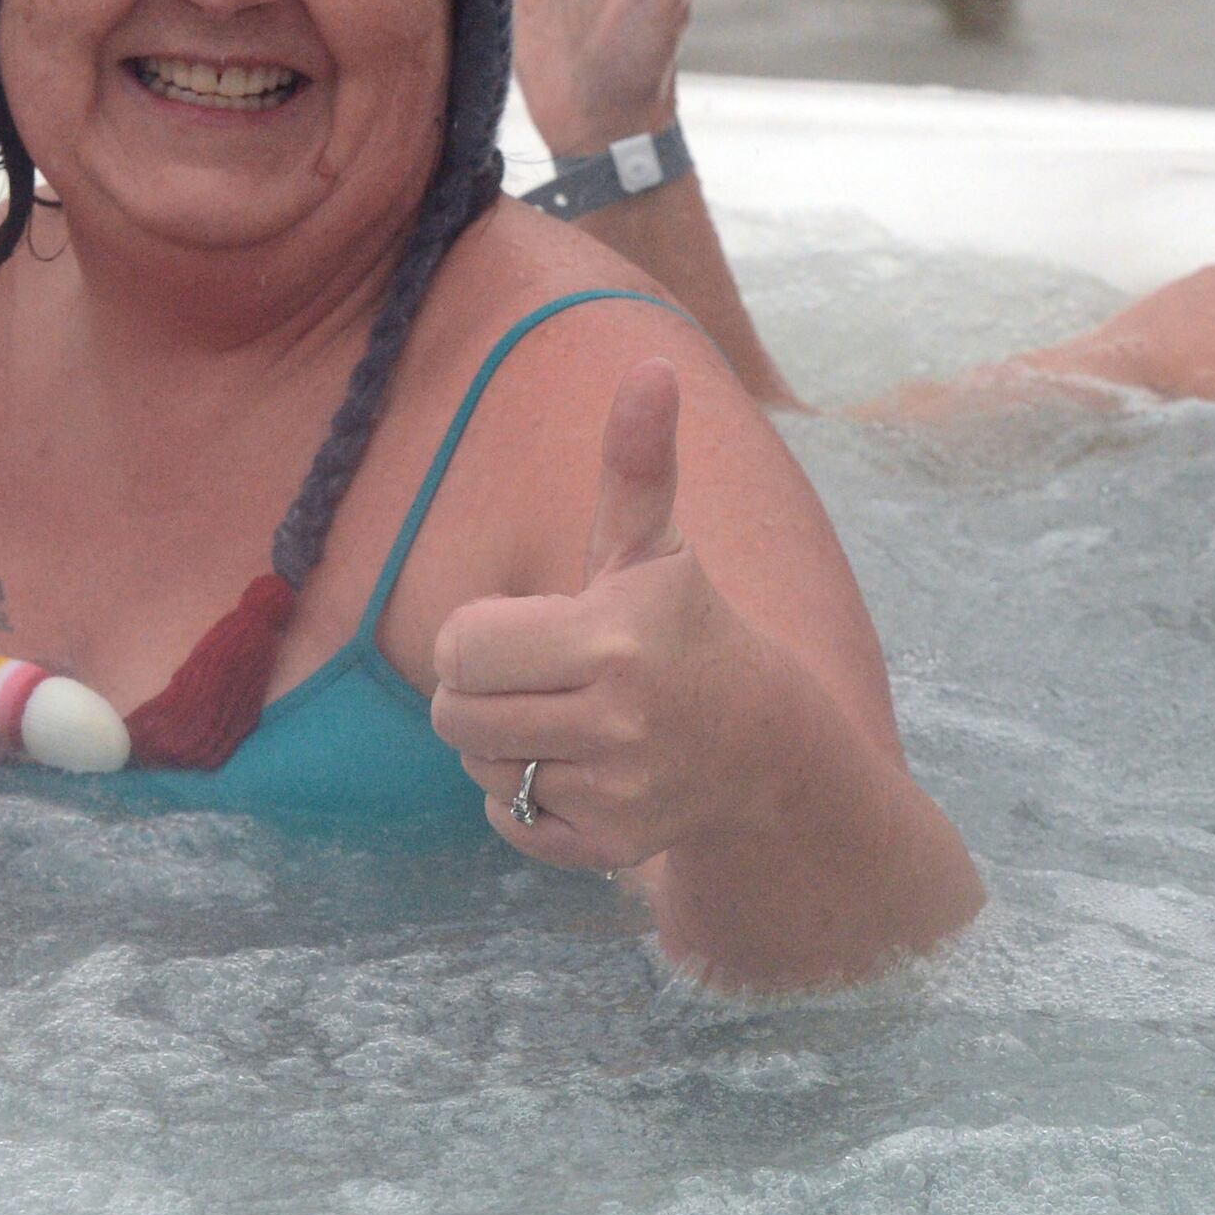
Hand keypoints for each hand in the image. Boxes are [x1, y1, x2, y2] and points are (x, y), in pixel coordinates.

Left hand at [432, 358, 781, 869]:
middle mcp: (617, 720)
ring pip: (481, 770)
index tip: (530, 629)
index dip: (479, 635)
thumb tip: (653, 366)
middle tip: (535, 679)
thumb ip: (636, 462)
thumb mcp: (654, 547)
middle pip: (454, 717)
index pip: (459, 646)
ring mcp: (616, 791)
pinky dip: (526, 799)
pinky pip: (509, 820)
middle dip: (478, 693)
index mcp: (613, 637)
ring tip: (562, 721)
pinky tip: (578, 769)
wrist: (760, 745)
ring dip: (502, 746)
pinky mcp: (609, 847)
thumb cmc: (683, 628)